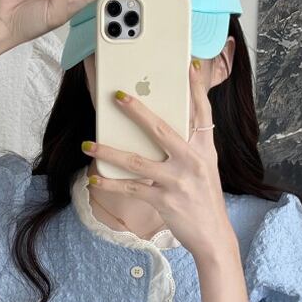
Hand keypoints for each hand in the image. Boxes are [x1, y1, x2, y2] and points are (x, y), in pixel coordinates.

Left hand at [80, 62, 236, 261]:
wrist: (213, 235)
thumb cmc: (204, 198)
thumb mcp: (205, 167)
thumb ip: (190, 146)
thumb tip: (165, 127)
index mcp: (205, 149)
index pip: (202, 112)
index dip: (195, 88)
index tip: (187, 66)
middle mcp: (192, 161)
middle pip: (161, 129)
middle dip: (137, 111)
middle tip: (117, 96)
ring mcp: (177, 181)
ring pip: (136, 161)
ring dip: (108, 151)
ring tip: (88, 144)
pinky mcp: (164, 200)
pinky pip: (130, 188)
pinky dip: (109, 184)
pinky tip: (94, 178)